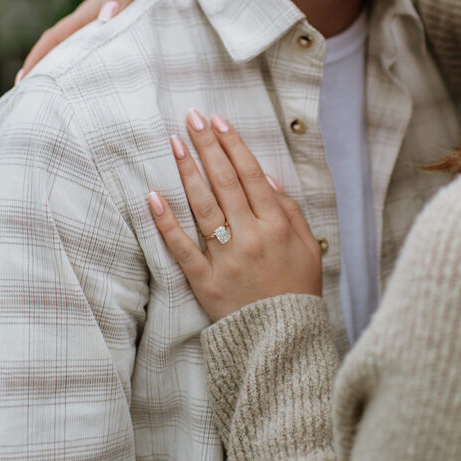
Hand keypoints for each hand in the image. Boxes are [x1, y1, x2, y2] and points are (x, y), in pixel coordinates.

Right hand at [15, 0, 170, 82]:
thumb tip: (104, 17)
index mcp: (91, 11)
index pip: (56, 36)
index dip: (37, 56)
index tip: (22, 81)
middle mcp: (93, 17)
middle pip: (61, 45)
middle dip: (44, 69)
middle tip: (35, 99)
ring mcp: (104, 21)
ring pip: (78, 47)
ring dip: (65, 67)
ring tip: (60, 97)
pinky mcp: (121, 24)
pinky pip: (99, 47)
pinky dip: (89, 62)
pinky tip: (95, 77)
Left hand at [148, 111, 322, 320]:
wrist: (283, 342)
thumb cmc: (298, 291)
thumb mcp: (309, 249)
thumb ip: (290, 212)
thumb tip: (268, 179)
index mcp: (277, 226)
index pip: (252, 176)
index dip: (234, 146)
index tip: (220, 122)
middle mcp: (250, 237)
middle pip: (225, 182)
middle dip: (208, 146)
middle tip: (192, 118)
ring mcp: (226, 258)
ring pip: (203, 207)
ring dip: (188, 172)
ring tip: (176, 144)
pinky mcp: (205, 281)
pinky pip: (181, 248)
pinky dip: (166, 223)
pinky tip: (152, 197)